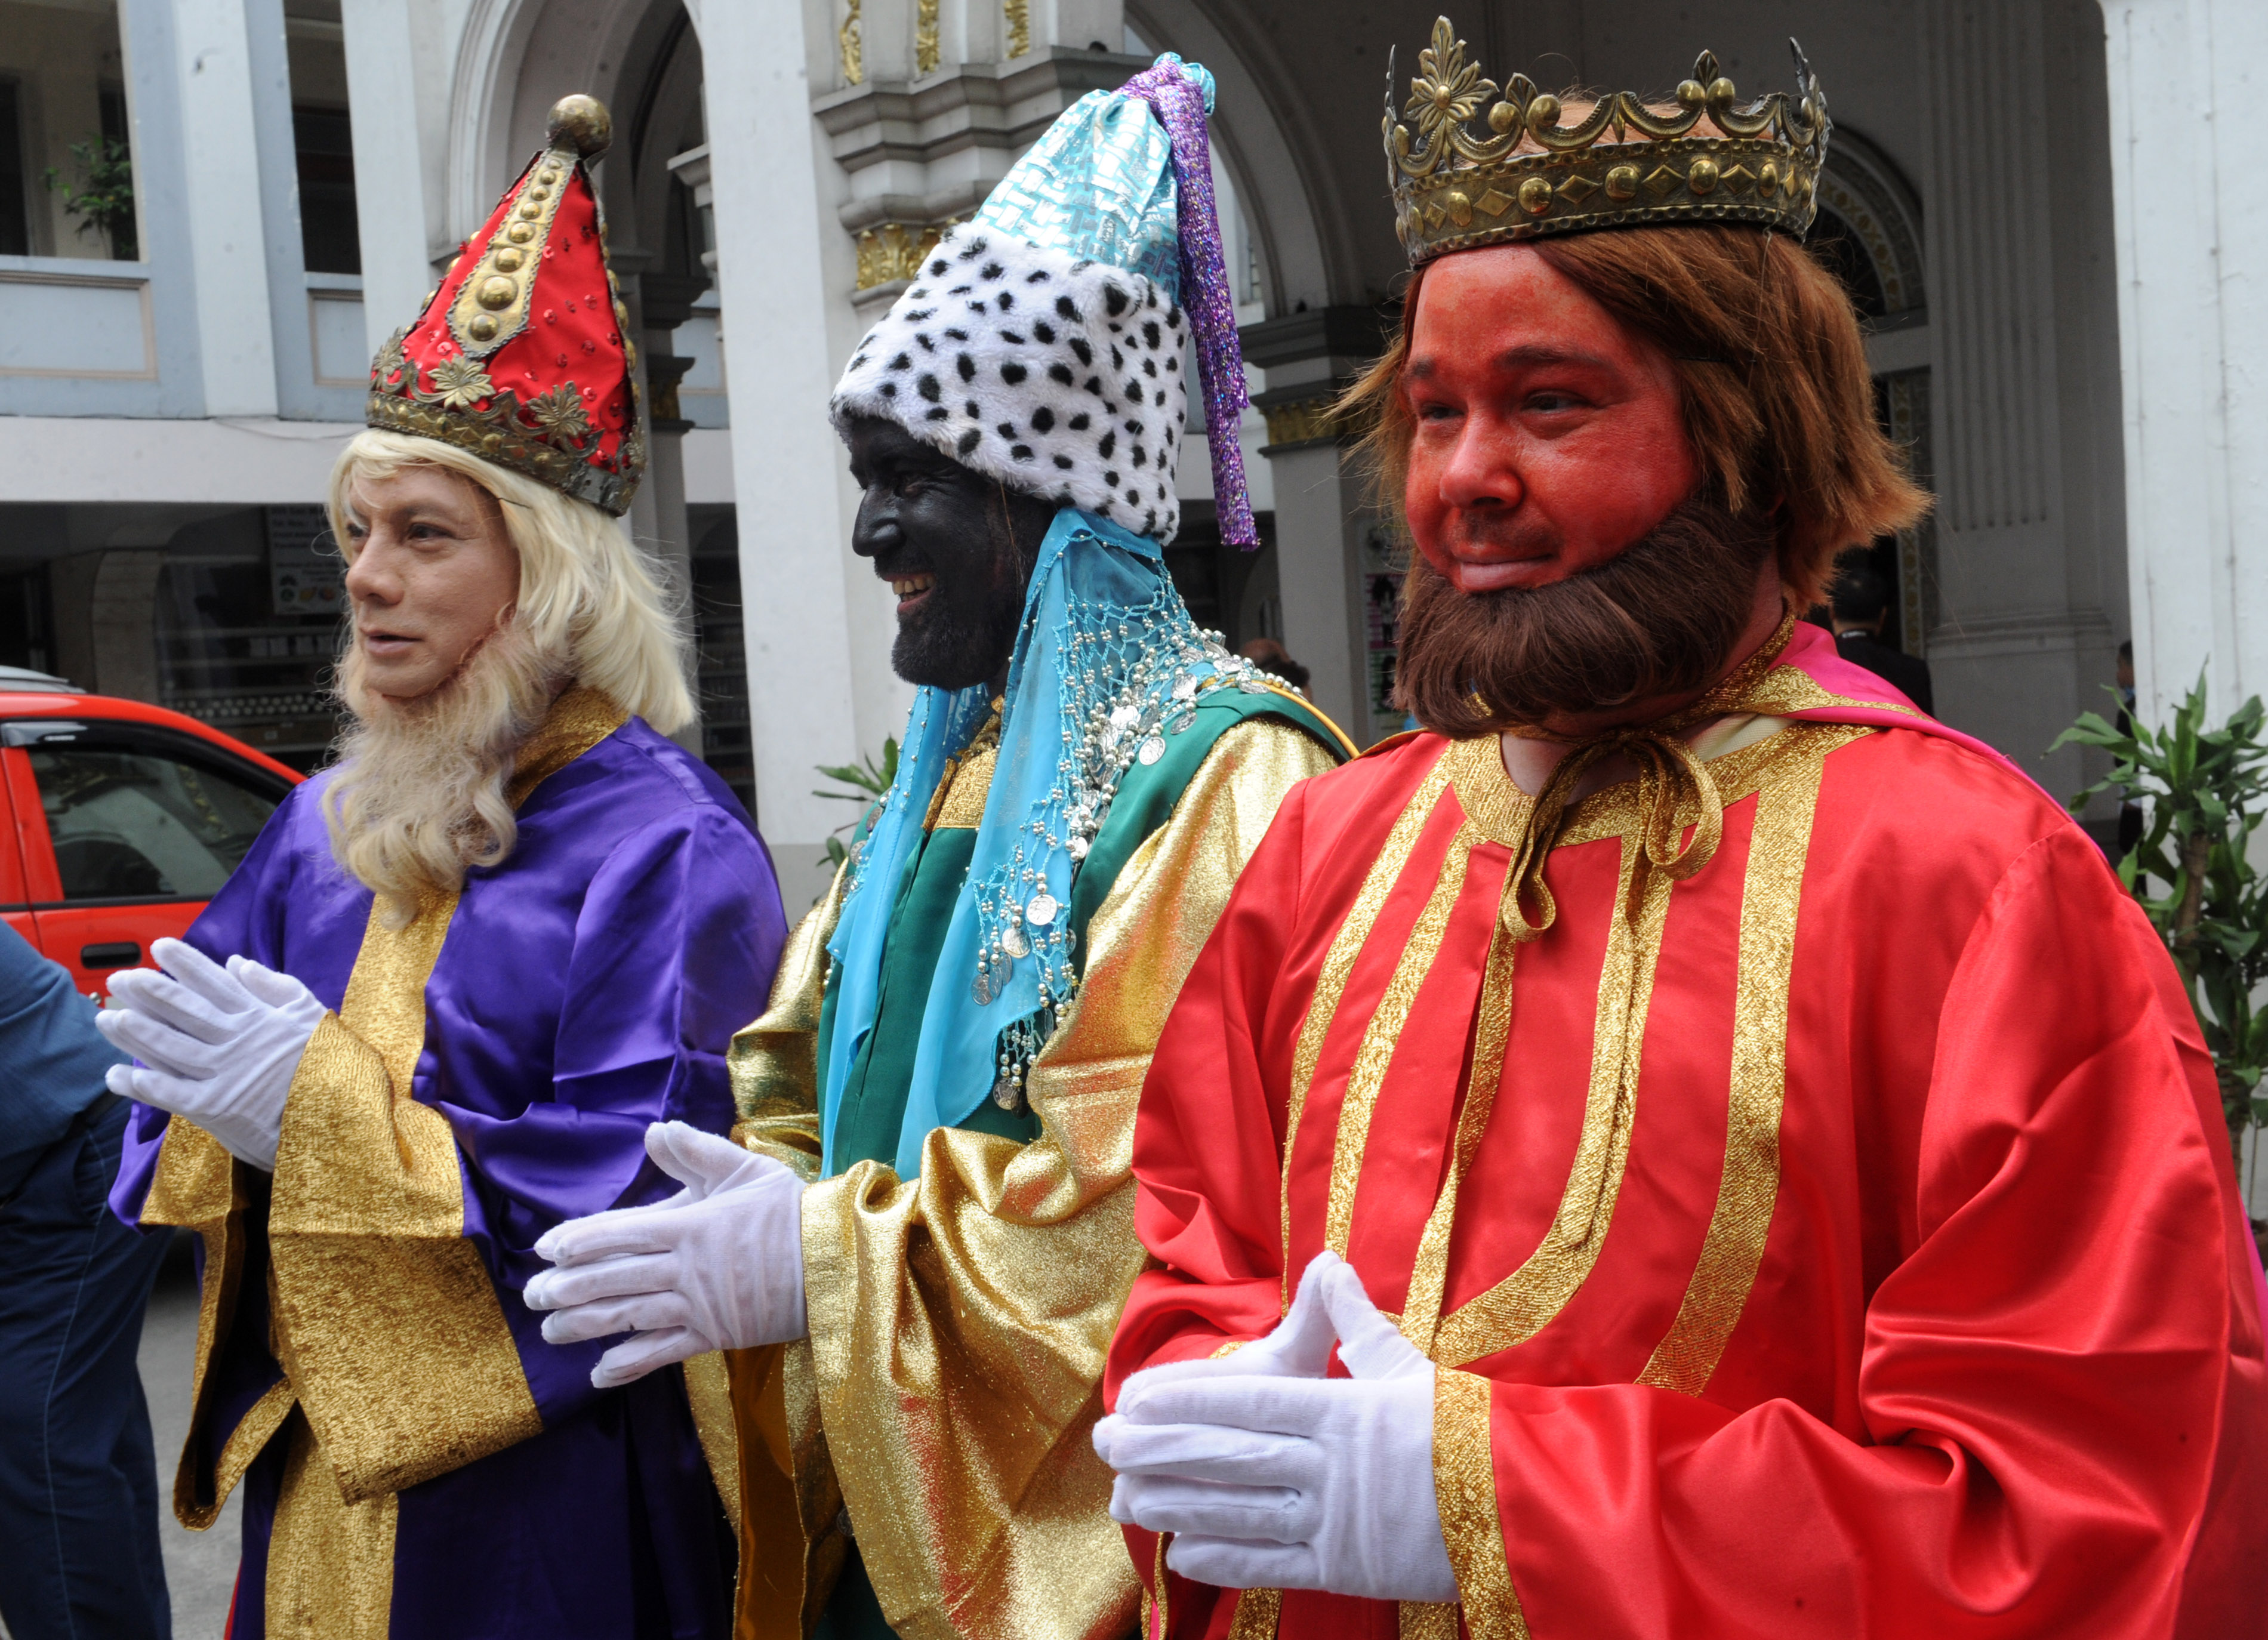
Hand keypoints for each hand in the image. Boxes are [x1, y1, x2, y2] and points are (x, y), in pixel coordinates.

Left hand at [95, 937, 326, 1171]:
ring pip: (170, 1048)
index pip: (215, 984)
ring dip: (136, 1034)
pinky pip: (170, 1094)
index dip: (186, 964)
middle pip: (184, 1012)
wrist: (340, 1119)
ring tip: (109, 1018)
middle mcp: (236, 1041)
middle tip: (119, 979)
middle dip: (149, 993)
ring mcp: (223, 1074)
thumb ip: (276, 987)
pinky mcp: (215, 1108)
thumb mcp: (312, 1016)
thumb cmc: (332, 1067)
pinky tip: (118, 1075)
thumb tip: (238, 963)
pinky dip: (142, 1085)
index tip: (160, 947)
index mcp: (259, 1017)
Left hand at [524, 1121, 806, 1387]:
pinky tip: (600, 1372)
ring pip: (629, 1316)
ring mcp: (698, 1304)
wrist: (835, 1258)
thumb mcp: (746, 1169)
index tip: (546, 1249)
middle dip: (567, 1288)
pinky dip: (629, 1364)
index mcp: (690, 1224)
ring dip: (585, 1325)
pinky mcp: (715, 1334)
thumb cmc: (791, 1211)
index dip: (579, 1241)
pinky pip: (663, 1353)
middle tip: (533, 1296)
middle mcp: (686, 1267)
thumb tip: (654, 1131)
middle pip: (614, 1277)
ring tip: (551, 1332)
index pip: (620, 1231)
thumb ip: (696, 1151)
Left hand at [1092, 1252, 1457, 1604]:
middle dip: (1162, 1448)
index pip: (1248, 1398)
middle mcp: (1329, 1464)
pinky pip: (1271, 1565)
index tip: (1136, 1394)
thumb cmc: (1462, 1429)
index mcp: (1341, 1409)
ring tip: (1124, 1494)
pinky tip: (1180, 1552)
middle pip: (1230, 1454)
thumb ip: (1355, 1322)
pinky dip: (1223, 1559)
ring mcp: (1334, 1521)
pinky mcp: (1345, 1570)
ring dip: (1176, 1503)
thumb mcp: (1409, 1367)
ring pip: (1238, 1511)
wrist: (1524, 1504)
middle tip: (1106, 1441)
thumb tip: (1330, 1264)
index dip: (1186, 1397)